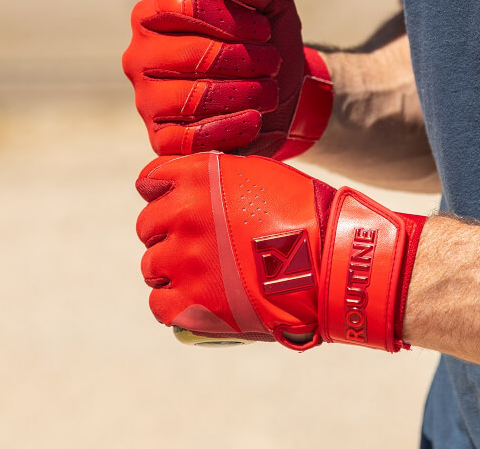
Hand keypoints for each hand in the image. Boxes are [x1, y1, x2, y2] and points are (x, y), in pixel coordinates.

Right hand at [122, 0, 332, 159]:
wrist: (277, 99)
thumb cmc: (265, 47)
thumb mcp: (273, 7)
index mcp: (154, 16)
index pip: (184, 5)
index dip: (230, 18)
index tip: (263, 30)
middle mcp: (140, 57)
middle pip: (193, 54)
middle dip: (245, 60)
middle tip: (271, 63)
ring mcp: (147, 102)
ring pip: (193, 98)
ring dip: (245, 93)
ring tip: (267, 92)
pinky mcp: (162, 141)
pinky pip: (190, 139)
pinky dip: (230, 129)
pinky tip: (253, 120)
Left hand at [135, 152, 425, 350]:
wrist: (331, 261)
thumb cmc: (305, 213)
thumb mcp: (260, 174)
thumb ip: (219, 177)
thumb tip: (199, 189)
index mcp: (198, 177)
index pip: (150, 180)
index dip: (159, 193)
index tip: (170, 204)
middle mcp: (182, 214)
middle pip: (147, 225)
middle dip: (166, 233)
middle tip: (193, 245)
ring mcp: (184, 260)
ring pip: (151, 266)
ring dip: (170, 269)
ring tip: (199, 276)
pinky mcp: (192, 303)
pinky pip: (160, 304)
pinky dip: (174, 303)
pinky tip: (195, 300)